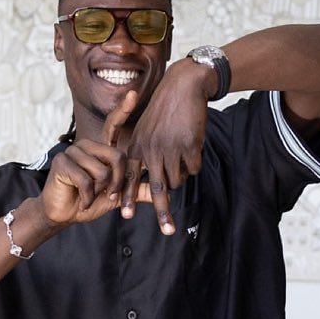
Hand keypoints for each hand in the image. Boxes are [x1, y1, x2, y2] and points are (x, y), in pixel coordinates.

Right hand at [38, 91, 136, 229]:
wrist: (62, 215)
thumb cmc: (88, 202)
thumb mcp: (117, 197)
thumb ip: (138, 192)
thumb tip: (165, 194)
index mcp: (100, 149)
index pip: (113, 125)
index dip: (123, 110)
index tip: (133, 94)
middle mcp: (87, 145)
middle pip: (117, 157)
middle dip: (116, 184)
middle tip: (106, 195)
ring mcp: (73, 151)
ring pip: (102, 171)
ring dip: (100, 192)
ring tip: (89, 196)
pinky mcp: (62, 162)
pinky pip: (86, 181)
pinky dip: (88, 197)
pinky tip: (81, 201)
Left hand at [122, 62, 213, 233]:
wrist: (183, 87)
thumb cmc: (164, 109)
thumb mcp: (146, 129)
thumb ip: (143, 153)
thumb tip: (147, 180)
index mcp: (137, 146)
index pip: (128, 176)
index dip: (126, 196)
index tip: (124, 215)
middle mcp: (150, 149)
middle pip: (156, 188)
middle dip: (162, 212)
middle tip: (168, 231)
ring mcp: (169, 148)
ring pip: (178, 179)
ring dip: (182, 174)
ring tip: (181, 155)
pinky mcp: (188, 146)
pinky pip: (193, 168)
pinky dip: (194, 162)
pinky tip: (191, 146)